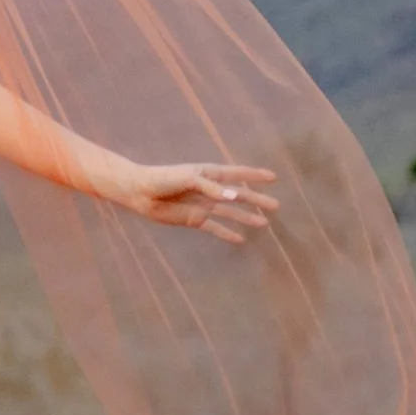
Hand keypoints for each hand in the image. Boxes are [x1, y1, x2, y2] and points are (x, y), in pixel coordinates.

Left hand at [81, 157, 279, 244]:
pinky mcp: (194, 219)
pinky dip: (227, 233)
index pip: (237, 174)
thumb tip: (234, 197)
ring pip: (230, 213)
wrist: (140, 193)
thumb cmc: (162, 179)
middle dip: (256, 199)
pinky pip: (215, 227)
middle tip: (276, 205)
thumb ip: (210, 187)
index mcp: (208, 174)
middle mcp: (209, 190)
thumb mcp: (187, 179)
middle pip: (238, 195)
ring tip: (264, 224)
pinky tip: (239, 240)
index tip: (273, 177)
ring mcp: (203, 205)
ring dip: (246, 217)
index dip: (254, 175)